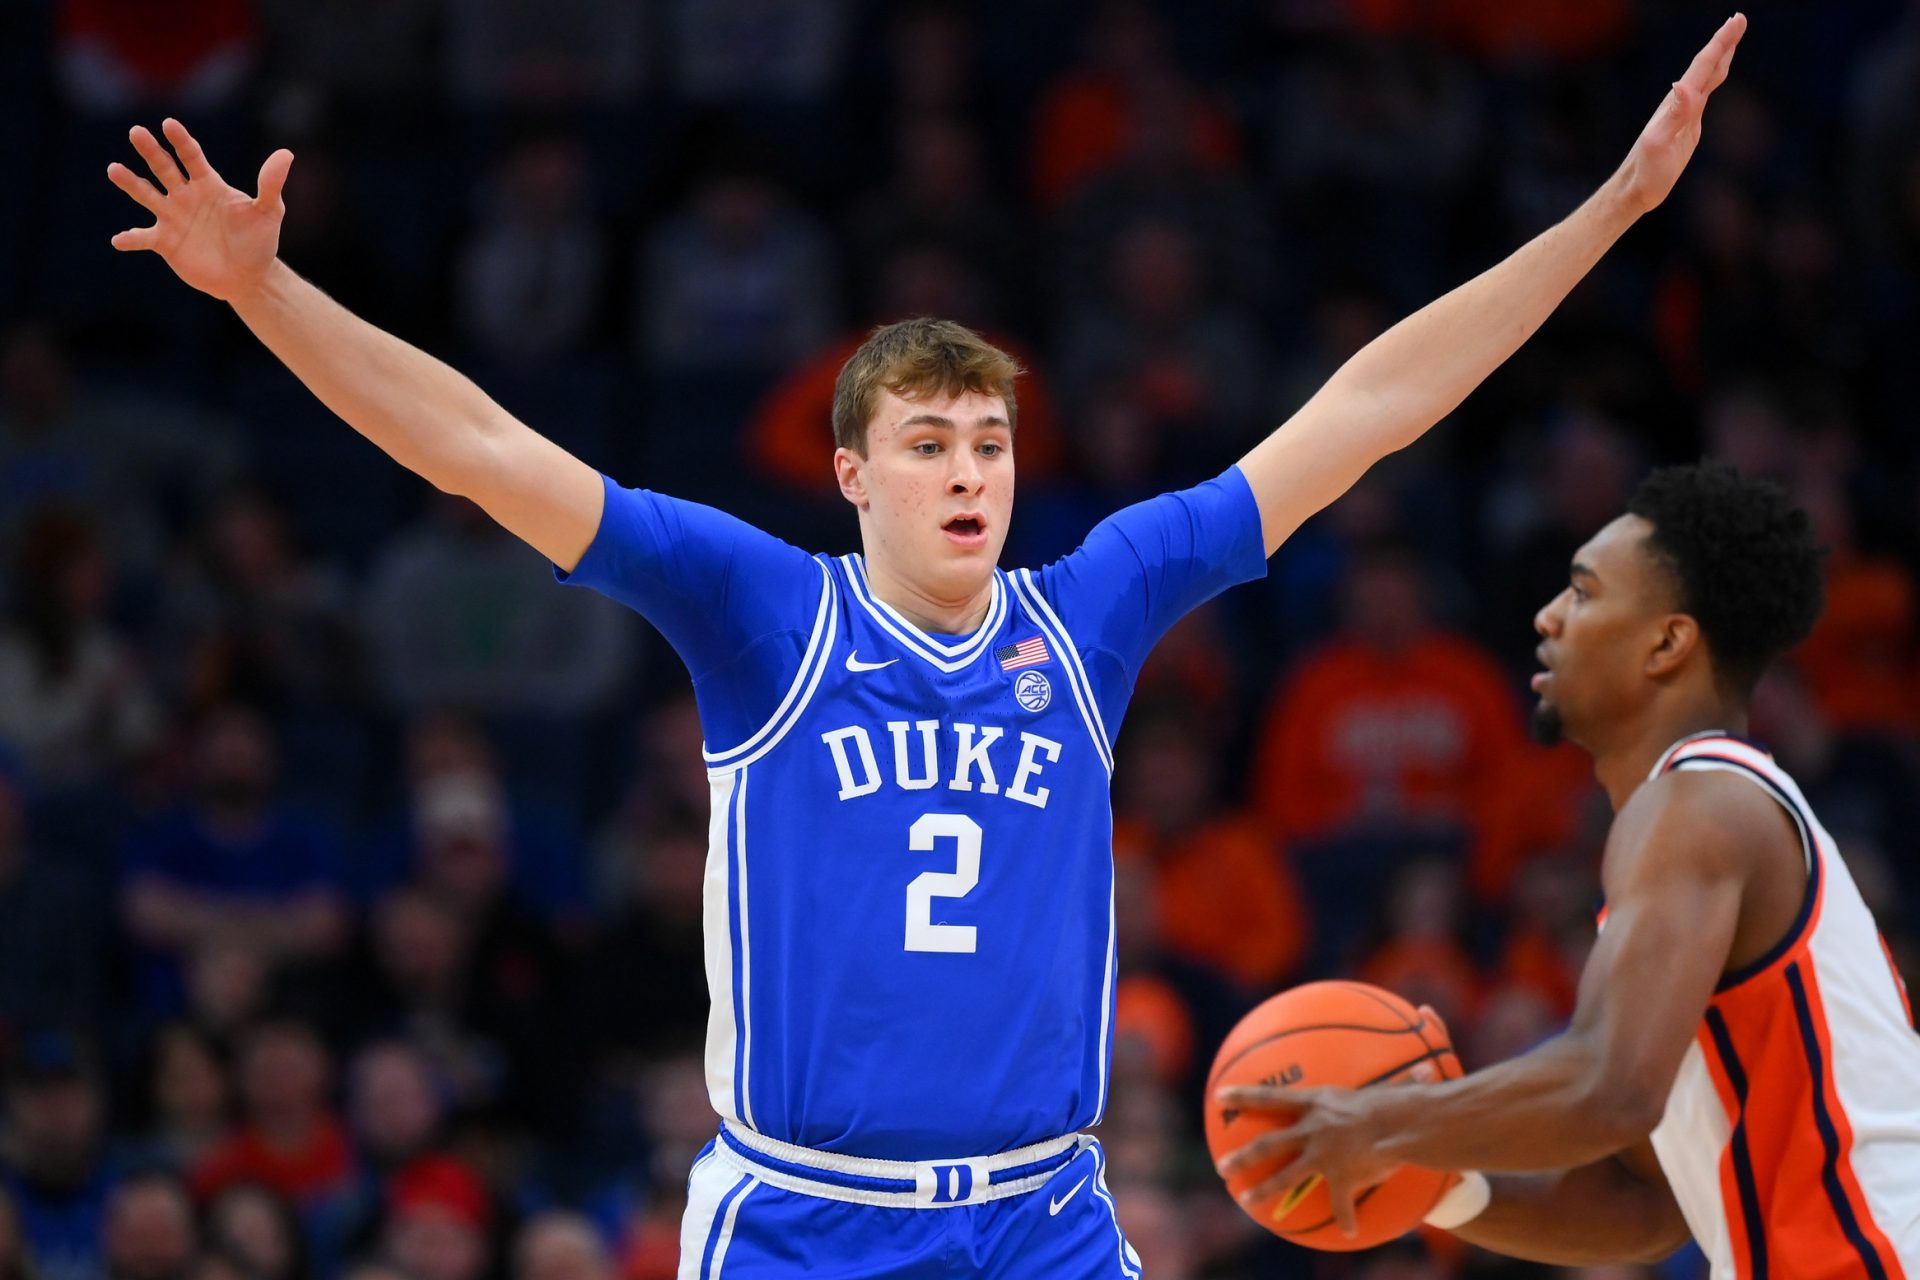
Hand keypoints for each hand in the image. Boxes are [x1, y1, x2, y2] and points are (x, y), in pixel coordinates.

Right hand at [107, 118, 293, 301]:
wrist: (249, 276)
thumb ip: (271, 184)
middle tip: (136, 132)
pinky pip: (144, 238)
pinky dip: (131, 239)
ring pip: (146, 195)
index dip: (181, 141)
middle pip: (164, 167)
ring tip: (114, 170)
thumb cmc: (259, 241)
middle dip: (150, 150)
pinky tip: (120, 240)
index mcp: (208, 184)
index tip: (169, 124)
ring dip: (130, 183)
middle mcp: (186, 196)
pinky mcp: (165, 242)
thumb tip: (286, 154)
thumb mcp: (268, 212)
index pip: (191, 156)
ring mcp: (173, 218)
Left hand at [1214, 1083, 1402, 1238]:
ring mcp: (1323, 1155)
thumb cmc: (1403, 1098)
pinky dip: (1347, 1217)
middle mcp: (1313, 1129)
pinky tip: (1350, 1231)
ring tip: (1244, 1201)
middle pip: (1268, 1144)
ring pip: (1285, 1175)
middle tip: (1222, 1167)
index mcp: (1319, 1103)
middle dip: (1242, 1156)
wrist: (1408, 1125)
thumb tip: (1430, 1051)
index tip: (1219, 1097)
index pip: (1272, 1097)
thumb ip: (1402, 1075)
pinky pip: (1340, 1204)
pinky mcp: (1341, 1177)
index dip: (1244, 1096)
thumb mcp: (1394, 1082)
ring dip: (1263, 1189)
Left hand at [1614, 13, 1746, 215]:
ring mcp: (1684, 114)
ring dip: (1720, 57)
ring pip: (1706, 78)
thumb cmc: (1646, 171)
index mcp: (1677, 103)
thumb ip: (1673, 115)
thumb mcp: (1659, 143)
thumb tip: (1682, 84)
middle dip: (1723, 42)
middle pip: (1706, 66)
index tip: (1736, 20)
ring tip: (1732, 38)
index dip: (1720, 43)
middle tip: (1739, 19)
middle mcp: (1680, 103)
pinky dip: (1713, 79)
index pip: (1702, 67)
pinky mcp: (1687, 126)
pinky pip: (1705, 94)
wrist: (1635, 189)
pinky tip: (1715, 76)